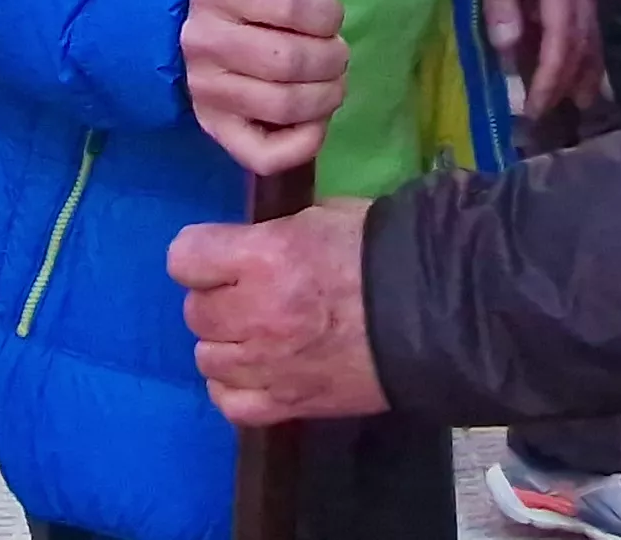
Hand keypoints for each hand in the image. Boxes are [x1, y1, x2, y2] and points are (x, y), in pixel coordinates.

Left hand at [170, 200, 387, 424]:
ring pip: (207, 358)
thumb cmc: (381, 253)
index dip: (200, 254)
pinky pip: (231, 402)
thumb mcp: (320, 218)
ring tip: (258, 333)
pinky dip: (236, 388)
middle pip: (195, 312)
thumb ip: (271, 235)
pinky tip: (257, 371)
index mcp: (264, 258)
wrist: (436, 315)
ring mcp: (268, 366)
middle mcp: (254, 314)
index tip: (220, 255)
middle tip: (251, 293)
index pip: (184, 258)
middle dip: (217, 299)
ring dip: (226, 343)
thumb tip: (245, 248)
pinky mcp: (288, 404)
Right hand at [182, 0, 374, 175]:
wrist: (198, 29)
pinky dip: (303, 143)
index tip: (328, 15)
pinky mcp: (213, 129)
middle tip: (335, 54)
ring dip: (326, 98)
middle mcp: (202, 39)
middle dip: (332, 59)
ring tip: (330, 83)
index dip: (328, 14)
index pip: (293, 3)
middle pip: (290, 60)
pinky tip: (314, 122)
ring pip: (283, 106)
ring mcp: (204, 89)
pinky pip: (264, 154)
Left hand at [474, 0, 601, 119]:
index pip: (562, 39)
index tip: (535, 108)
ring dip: (580, 74)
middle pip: (582, 45)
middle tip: (543, 117)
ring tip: (567, 108)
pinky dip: (582, 55)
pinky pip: (588, 27)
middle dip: (564, 84)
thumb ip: (500, 6)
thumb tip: (509, 52)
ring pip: (592, 39)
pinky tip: (575, 78)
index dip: (550, 79)